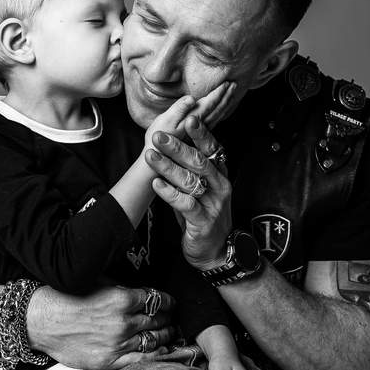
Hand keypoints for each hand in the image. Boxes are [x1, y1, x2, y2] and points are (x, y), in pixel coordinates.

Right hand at [27, 285, 175, 369]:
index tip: (170, 302)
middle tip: (172, 317)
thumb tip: (140, 292)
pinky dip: (156, 355)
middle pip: (157, 319)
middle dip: (168, 317)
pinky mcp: (108, 361)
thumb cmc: (66, 297)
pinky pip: (141, 360)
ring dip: (166, 335)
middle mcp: (123, 321)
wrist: (41, 320)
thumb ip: (121, 288)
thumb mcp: (97, 282)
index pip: (156, 299)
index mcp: (122, 298)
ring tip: (171, 332)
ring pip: (153, 339)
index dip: (168, 301)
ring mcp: (117, 343)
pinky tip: (163, 351)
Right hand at [144, 82, 236, 148]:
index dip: (218, 94)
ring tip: (230, 94)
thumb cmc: (155, 142)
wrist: (156, 163)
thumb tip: (191, 99)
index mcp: (192, 122)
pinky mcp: (196, 139)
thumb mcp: (163, 124)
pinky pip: (212, 123)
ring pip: (216, 118)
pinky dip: (218, 114)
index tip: (226, 83)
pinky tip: (219, 111)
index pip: (209, 105)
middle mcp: (199, 129)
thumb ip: (178, 110)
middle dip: (225, 98)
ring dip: (224, 105)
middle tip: (233, 85)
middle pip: (217, 111)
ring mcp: (199, 135)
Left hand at [145, 117, 231, 269]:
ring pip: (190, 181)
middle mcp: (219, 186)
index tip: (188, 118)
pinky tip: (157, 184)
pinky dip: (170, 193)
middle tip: (158, 137)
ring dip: (168, 167)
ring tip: (150, 156)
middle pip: (198, 162)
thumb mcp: (201, 189)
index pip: (212, 150)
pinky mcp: (203, 221)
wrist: (216, 250)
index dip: (201, 134)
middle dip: (177, 148)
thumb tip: (172, 144)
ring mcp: (213, 204)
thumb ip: (191, 170)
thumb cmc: (203, 215)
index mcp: (220, 175)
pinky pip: (186, 204)